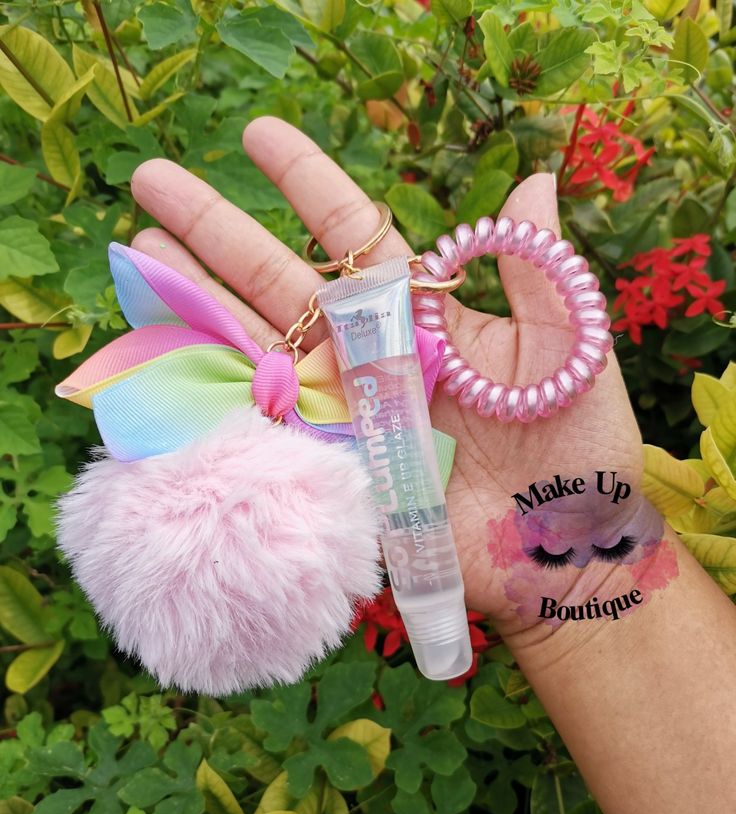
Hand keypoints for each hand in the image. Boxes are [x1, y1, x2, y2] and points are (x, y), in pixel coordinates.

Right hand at [130, 116, 642, 634]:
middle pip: (281, 283)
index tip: (257, 137)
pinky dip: (216, 393)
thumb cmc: (579, 453)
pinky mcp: (333, 468)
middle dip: (217, 232)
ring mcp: (346, 414)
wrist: (563, 554)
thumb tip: (533, 181)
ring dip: (197, 299)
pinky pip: (265, 425)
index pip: (355, 236)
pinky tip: (163, 354)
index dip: (305, 184)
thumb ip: (539, 270)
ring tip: (138, 250)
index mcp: (426, 317)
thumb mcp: (570, 350)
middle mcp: (372, 357)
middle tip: (153, 181)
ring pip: (258, 346)